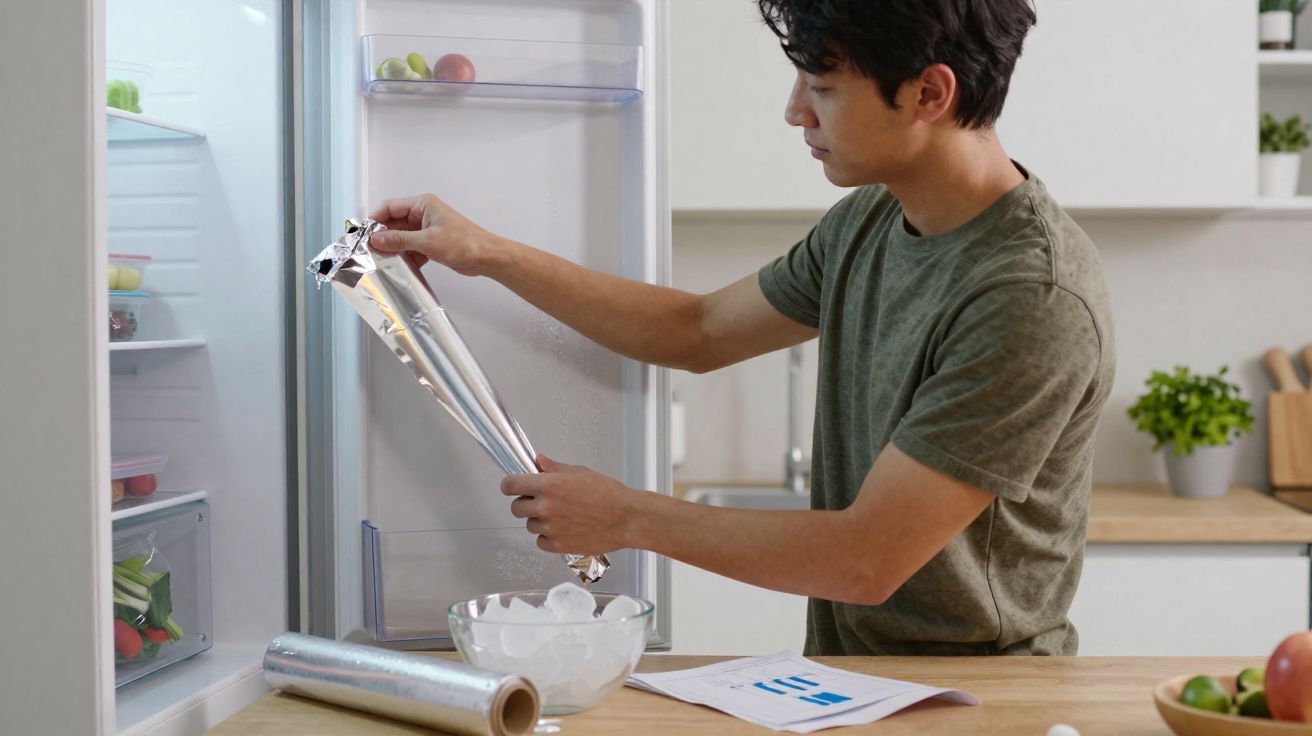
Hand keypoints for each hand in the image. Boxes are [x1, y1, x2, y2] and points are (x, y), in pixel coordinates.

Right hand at [367, 194, 503, 276]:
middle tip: (369, 251)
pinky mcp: (431, 243)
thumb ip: (399, 240)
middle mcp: (423, 214)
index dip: (375, 219)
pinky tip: (399, 268)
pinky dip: (406, 257)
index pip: (390, 207)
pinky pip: (411, 248)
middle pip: (394, 223)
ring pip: (402, 237)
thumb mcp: (427, 241)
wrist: (486, 257)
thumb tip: (375, 239)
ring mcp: (427, 229)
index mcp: (422, 205)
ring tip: (381, 262)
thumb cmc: (463, 243)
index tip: (363, 234)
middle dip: (382, 237)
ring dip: (394, 249)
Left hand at [501, 454, 644, 555]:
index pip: (510, 485)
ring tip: (562, 516)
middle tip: (541, 502)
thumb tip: (538, 462)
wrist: (627, 519)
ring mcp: (550, 528)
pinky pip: (541, 542)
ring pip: (530, 525)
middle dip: (525, 503)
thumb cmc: (609, 495)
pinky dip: (548, 537)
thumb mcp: (580, 473)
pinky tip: (564, 529)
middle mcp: (545, 507)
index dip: (510, 485)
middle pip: (516, 508)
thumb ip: (554, 468)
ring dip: (539, 521)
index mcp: (549, 485)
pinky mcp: (558, 546)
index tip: (512, 487)